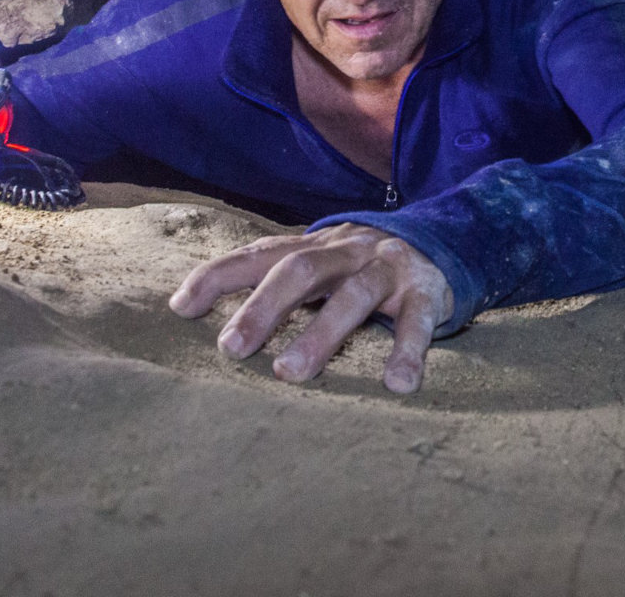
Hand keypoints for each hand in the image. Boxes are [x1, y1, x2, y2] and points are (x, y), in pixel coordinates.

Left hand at [169, 224, 453, 393]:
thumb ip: (269, 281)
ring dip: (321, 334)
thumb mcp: (318, 265)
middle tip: (231, 348)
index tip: (181, 308)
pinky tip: (397, 384)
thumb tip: (187, 306)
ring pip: (353, 295)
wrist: (443, 240)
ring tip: (290, 374)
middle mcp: (347, 251)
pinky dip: (408, 350)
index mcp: (315, 247)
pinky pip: (419, 320)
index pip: (260, 254)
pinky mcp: (427, 290)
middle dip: (264, 307)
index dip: (219, 275)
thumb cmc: (360, 267)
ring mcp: (387, 269)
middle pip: (301, 270)